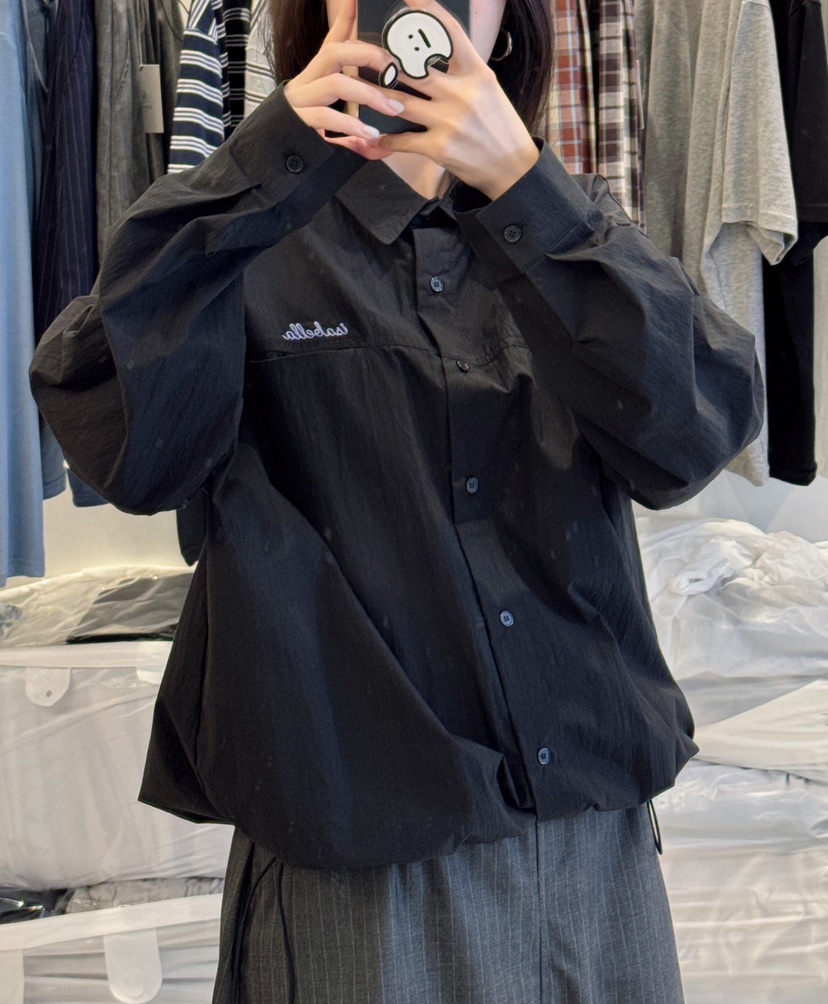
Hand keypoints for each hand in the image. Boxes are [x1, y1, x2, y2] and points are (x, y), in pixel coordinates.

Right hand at [283, 0, 403, 160]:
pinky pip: (327, 117)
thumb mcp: (333, 123)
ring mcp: (302, 100)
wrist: (273, 154)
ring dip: (369, 94)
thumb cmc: (306, 135)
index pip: (332, 40)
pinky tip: (370, 134)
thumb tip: (380, 136)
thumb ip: (355, 123)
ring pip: (336, 83)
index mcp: (315, 75)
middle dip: (368, 55)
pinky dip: (352, 125)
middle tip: (393, 69)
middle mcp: (307, 82)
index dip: (345, 18)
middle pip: (335, 53)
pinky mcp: (299, 121)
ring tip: (392, 108)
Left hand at [373, 0, 539, 198]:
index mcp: (477, 74)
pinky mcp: (439, 147)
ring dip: (375, 96)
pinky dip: (385, 140)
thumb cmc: (499, 126)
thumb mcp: (488, 90)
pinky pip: (403, 140)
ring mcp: (449, 121)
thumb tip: (434, 54)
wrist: (512, 168)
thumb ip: (463, 71)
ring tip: (358, 87)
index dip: (427, 12)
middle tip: (366, 50)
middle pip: (414, 68)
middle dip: (386, 59)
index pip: (450, 34)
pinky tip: (374, 137)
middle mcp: (462, 94)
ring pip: (400, 102)